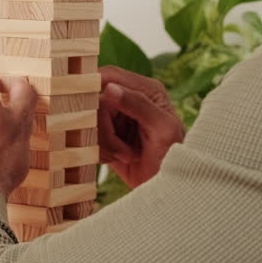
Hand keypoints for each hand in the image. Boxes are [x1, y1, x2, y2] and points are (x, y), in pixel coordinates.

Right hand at [97, 66, 184, 187]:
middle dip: (104, 129)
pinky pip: (89, 138)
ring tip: (125, 156)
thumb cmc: (175, 157)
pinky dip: (99, 151)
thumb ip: (139, 104)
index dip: (94, 86)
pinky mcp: (108, 137)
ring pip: (89, 122)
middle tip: (120, 150)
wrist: (170, 187)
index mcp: (145, 89)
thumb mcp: (163, 129)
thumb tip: (109, 88)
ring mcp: (117, 119)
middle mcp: (129, 100)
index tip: (87, 106)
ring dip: (104, 143)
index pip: (109, 75)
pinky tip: (117, 160)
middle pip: (94, 103)